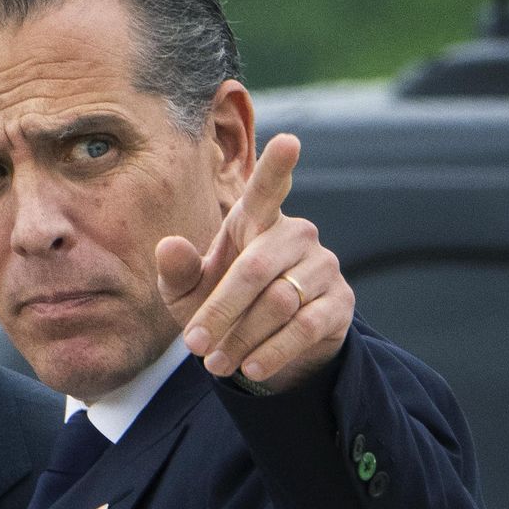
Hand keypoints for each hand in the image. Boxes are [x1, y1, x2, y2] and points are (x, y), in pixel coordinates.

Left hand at [155, 134, 353, 391]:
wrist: (264, 347)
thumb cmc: (220, 304)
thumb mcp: (188, 293)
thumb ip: (177, 271)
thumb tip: (169, 245)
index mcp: (255, 220)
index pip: (268, 188)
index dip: (278, 166)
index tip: (290, 140)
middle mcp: (295, 235)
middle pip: (254, 270)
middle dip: (219, 312)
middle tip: (193, 346)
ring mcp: (322, 266)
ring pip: (279, 302)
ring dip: (242, 338)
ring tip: (216, 364)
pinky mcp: (340, 302)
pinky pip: (305, 326)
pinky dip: (273, 351)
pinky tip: (251, 368)